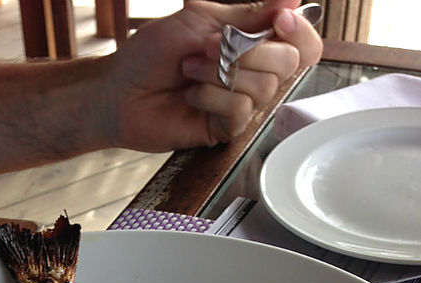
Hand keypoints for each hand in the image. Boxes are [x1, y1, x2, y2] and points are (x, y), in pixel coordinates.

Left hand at [101, 0, 322, 150]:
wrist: (119, 92)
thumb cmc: (151, 54)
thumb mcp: (201, 20)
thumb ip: (249, 15)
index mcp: (251, 42)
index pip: (301, 42)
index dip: (298, 30)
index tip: (279, 20)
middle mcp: (252, 73)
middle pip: (288, 64)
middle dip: (249, 51)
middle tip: (208, 47)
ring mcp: (240, 103)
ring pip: (263, 88)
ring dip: (220, 72)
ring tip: (188, 70)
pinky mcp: (224, 129)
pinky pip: (240, 112)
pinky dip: (212, 97)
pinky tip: (190, 96)